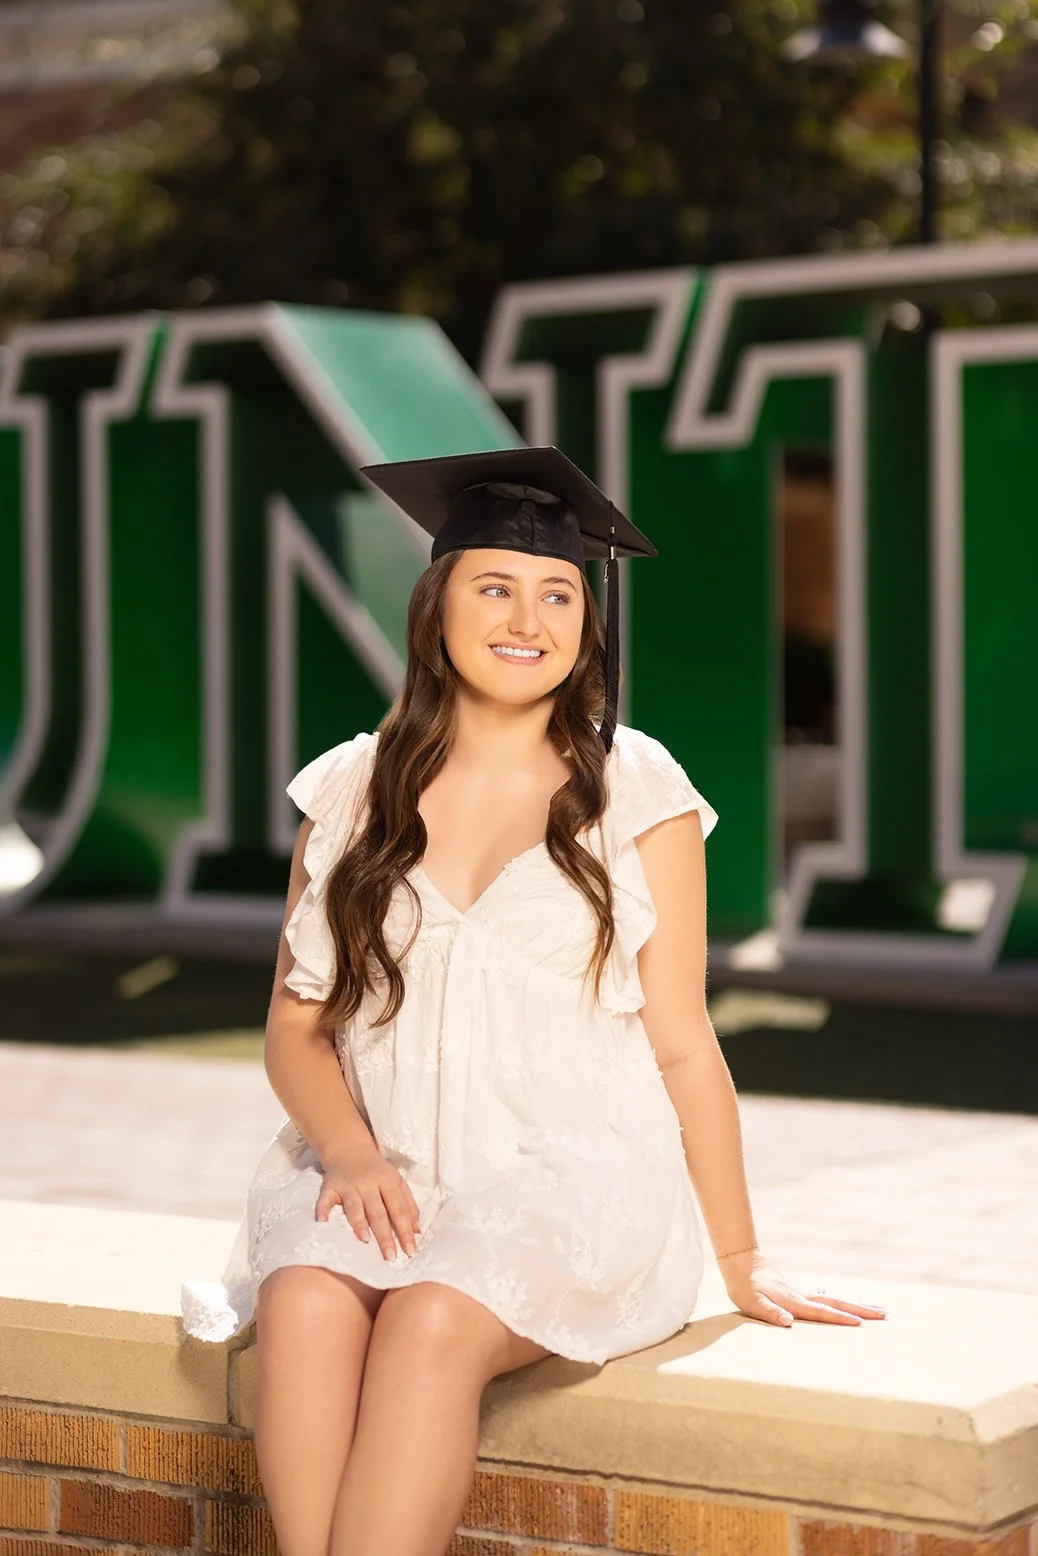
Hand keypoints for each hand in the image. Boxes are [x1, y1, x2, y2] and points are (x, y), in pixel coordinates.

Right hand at [315, 1138, 421, 1260]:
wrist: (350, 1149)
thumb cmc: (377, 1171)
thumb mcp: (397, 1182)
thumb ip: (409, 1205)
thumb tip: (417, 1231)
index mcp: (388, 1181)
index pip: (399, 1209)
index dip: (405, 1231)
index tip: (410, 1251)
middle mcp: (368, 1183)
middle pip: (378, 1212)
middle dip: (385, 1236)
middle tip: (390, 1257)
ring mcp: (348, 1185)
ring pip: (355, 1206)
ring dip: (359, 1223)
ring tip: (365, 1240)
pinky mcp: (330, 1186)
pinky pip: (326, 1199)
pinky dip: (323, 1209)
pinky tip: (322, 1222)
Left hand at [720, 1250, 887, 1326]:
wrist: (743, 1264)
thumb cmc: (745, 1289)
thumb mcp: (752, 1304)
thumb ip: (769, 1313)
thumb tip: (787, 1322)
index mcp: (795, 1302)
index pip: (822, 1313)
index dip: (840, 1319)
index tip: (861, 1324)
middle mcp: (804, 1296)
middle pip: (838, 1303)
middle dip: (862, 1310)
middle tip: (886, 1315)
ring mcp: (805, 1292)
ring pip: (836, 1299)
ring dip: (858, 1304)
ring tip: (879, 1309)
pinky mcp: (802, 1291)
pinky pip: (829, 1297)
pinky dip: (843, 1301)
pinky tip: (850, 1303)